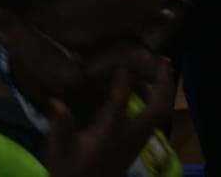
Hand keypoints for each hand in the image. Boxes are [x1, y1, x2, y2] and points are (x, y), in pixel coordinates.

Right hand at [44, 60, 173, 176]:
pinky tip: (151, 91)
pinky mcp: (139, 146)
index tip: (129, 56)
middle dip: (163, 83)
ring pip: (160, 114)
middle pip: (157, 107)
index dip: (126, 78)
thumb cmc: (70, 173)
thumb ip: (61, 125)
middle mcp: (129, 136)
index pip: (121, 101)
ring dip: (164, 90)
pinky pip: (156, 120)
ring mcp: (138, 142)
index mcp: (109, 133)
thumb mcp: (60, 150)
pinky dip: (159, 102)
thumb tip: (55, 101)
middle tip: (163, 59)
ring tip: (163, 68)